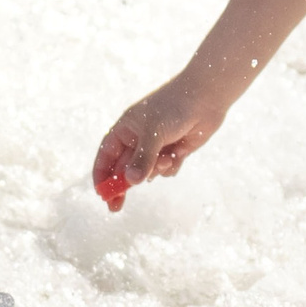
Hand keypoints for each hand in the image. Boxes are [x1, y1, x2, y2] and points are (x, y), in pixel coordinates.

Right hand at [91, 74, 228, 211]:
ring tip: (167, 159)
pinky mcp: (173, 152)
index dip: (101, 175)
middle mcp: (138, 139)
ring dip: (155, 171)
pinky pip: (166, 170)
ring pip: (147, 172)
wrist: (205, 98)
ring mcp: (156, 147)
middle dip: (122, 187)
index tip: (100, 194)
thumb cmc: (174, 108)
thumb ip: (142, 159)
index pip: (106, 155)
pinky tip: (179, 154)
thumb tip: (131, 182)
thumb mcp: (154, 133)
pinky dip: (170, 167)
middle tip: (116, 208)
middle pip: (123, 169)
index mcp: (126, 129)